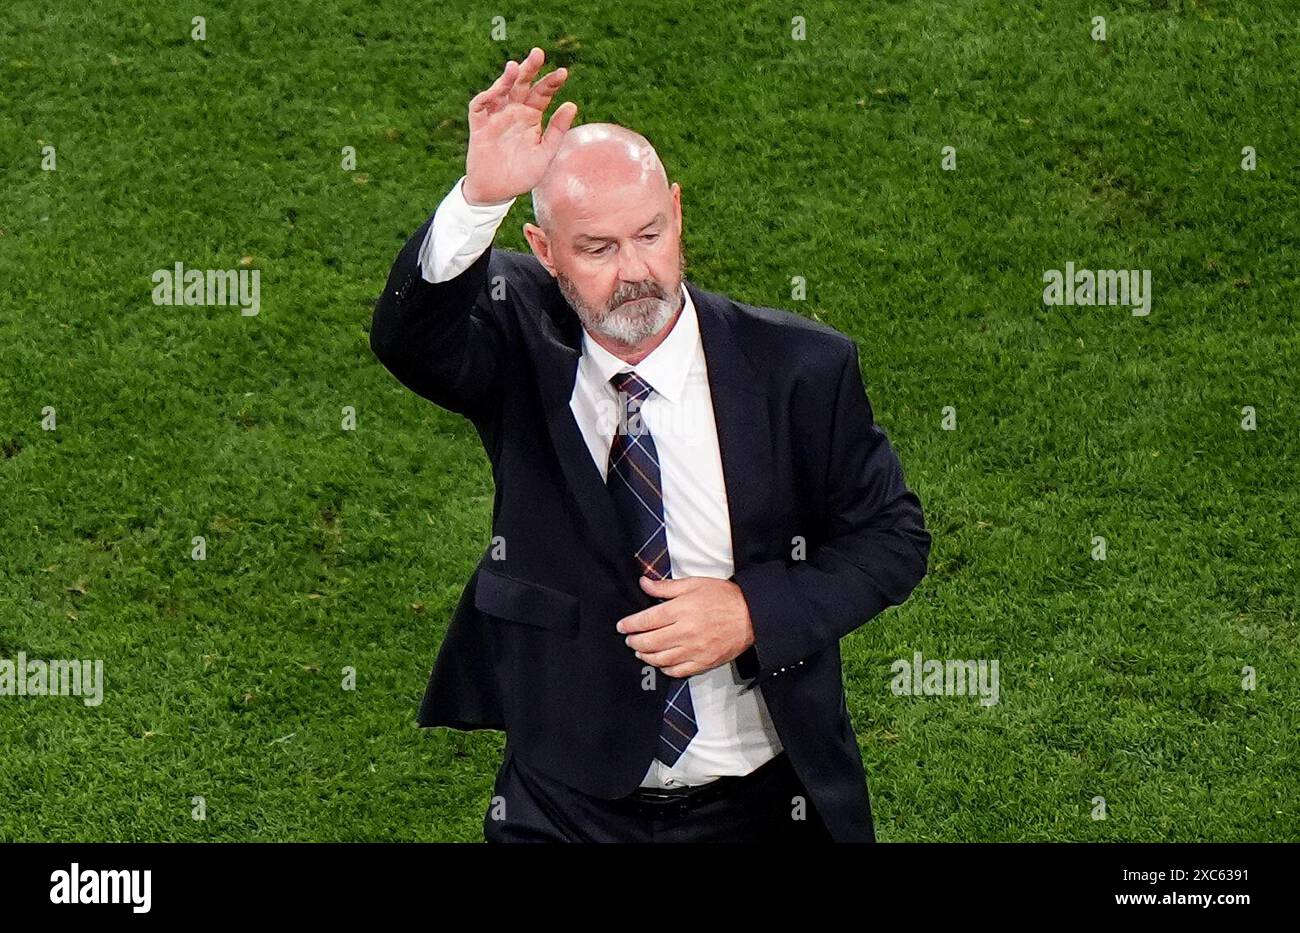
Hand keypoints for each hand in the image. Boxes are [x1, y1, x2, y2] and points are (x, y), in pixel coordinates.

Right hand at [463, 47, 577, 205]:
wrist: (497, 192)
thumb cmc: (522, 174)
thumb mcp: (545, 153)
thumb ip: (557, 130)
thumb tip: (572, 104)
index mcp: (532, 117)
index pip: (542, 93)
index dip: (551, 82)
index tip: (563, 73)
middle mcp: (514, 112)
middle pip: (522, 84)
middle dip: (529, 68)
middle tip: (538, 53)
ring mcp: (496, 117)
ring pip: (501, 90)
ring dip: (507, 78)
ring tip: (515, 67)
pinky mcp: (479, 125)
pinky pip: (479, 106)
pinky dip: (486, 97)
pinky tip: (496, 90)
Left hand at [615, 576, 755, 677]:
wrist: (752, 616)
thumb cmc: (724, 597)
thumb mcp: (694, 584)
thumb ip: (666, 587)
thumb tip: (644, 583)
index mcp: (681, 610)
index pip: (646, 621)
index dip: (630, 625)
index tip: (622, 626)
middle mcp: (685, 632)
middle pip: (649, 642)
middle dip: (634, 641)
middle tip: (630, 639)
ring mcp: (694, 650)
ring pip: (660, 659)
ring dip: (645, 656)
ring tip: (641, 651)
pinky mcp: (703, 662)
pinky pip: (677, 671)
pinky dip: (664, 668)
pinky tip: (660, 662)